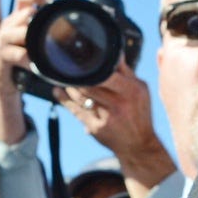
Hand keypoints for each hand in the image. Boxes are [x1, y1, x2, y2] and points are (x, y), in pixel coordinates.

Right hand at [0, 0, 49, 145]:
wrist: (2, 91)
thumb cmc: (22, 68)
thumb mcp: (33, 48)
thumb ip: (45, 37)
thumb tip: (75, 28)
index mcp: (17, 22)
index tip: (54, 1)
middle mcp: (7, 29)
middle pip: (23, 12)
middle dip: (38, 19)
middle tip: (55, 28)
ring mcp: (1, 44)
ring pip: (15, 31)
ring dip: (31, 37)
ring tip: (44, 46)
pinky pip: (12, 55)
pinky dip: (26, 59)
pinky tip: (36, 66)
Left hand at [60, 66, 180, 186]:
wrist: (138, 145)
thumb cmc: (139, 113)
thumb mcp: (140, 90)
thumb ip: (125, 72)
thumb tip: (114, 52)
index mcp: (131, 91)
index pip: (107, 75)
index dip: (92, 68)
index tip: (82, 60)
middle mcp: (119, 104)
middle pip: (89, 85)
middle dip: (77, 76)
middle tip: (69, 68)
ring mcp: (106, 118)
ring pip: (80, 96)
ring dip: (69, 86)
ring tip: (64, 78)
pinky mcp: (96, 128)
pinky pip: (75, 110)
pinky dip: (64, 99)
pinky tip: (58, 91)